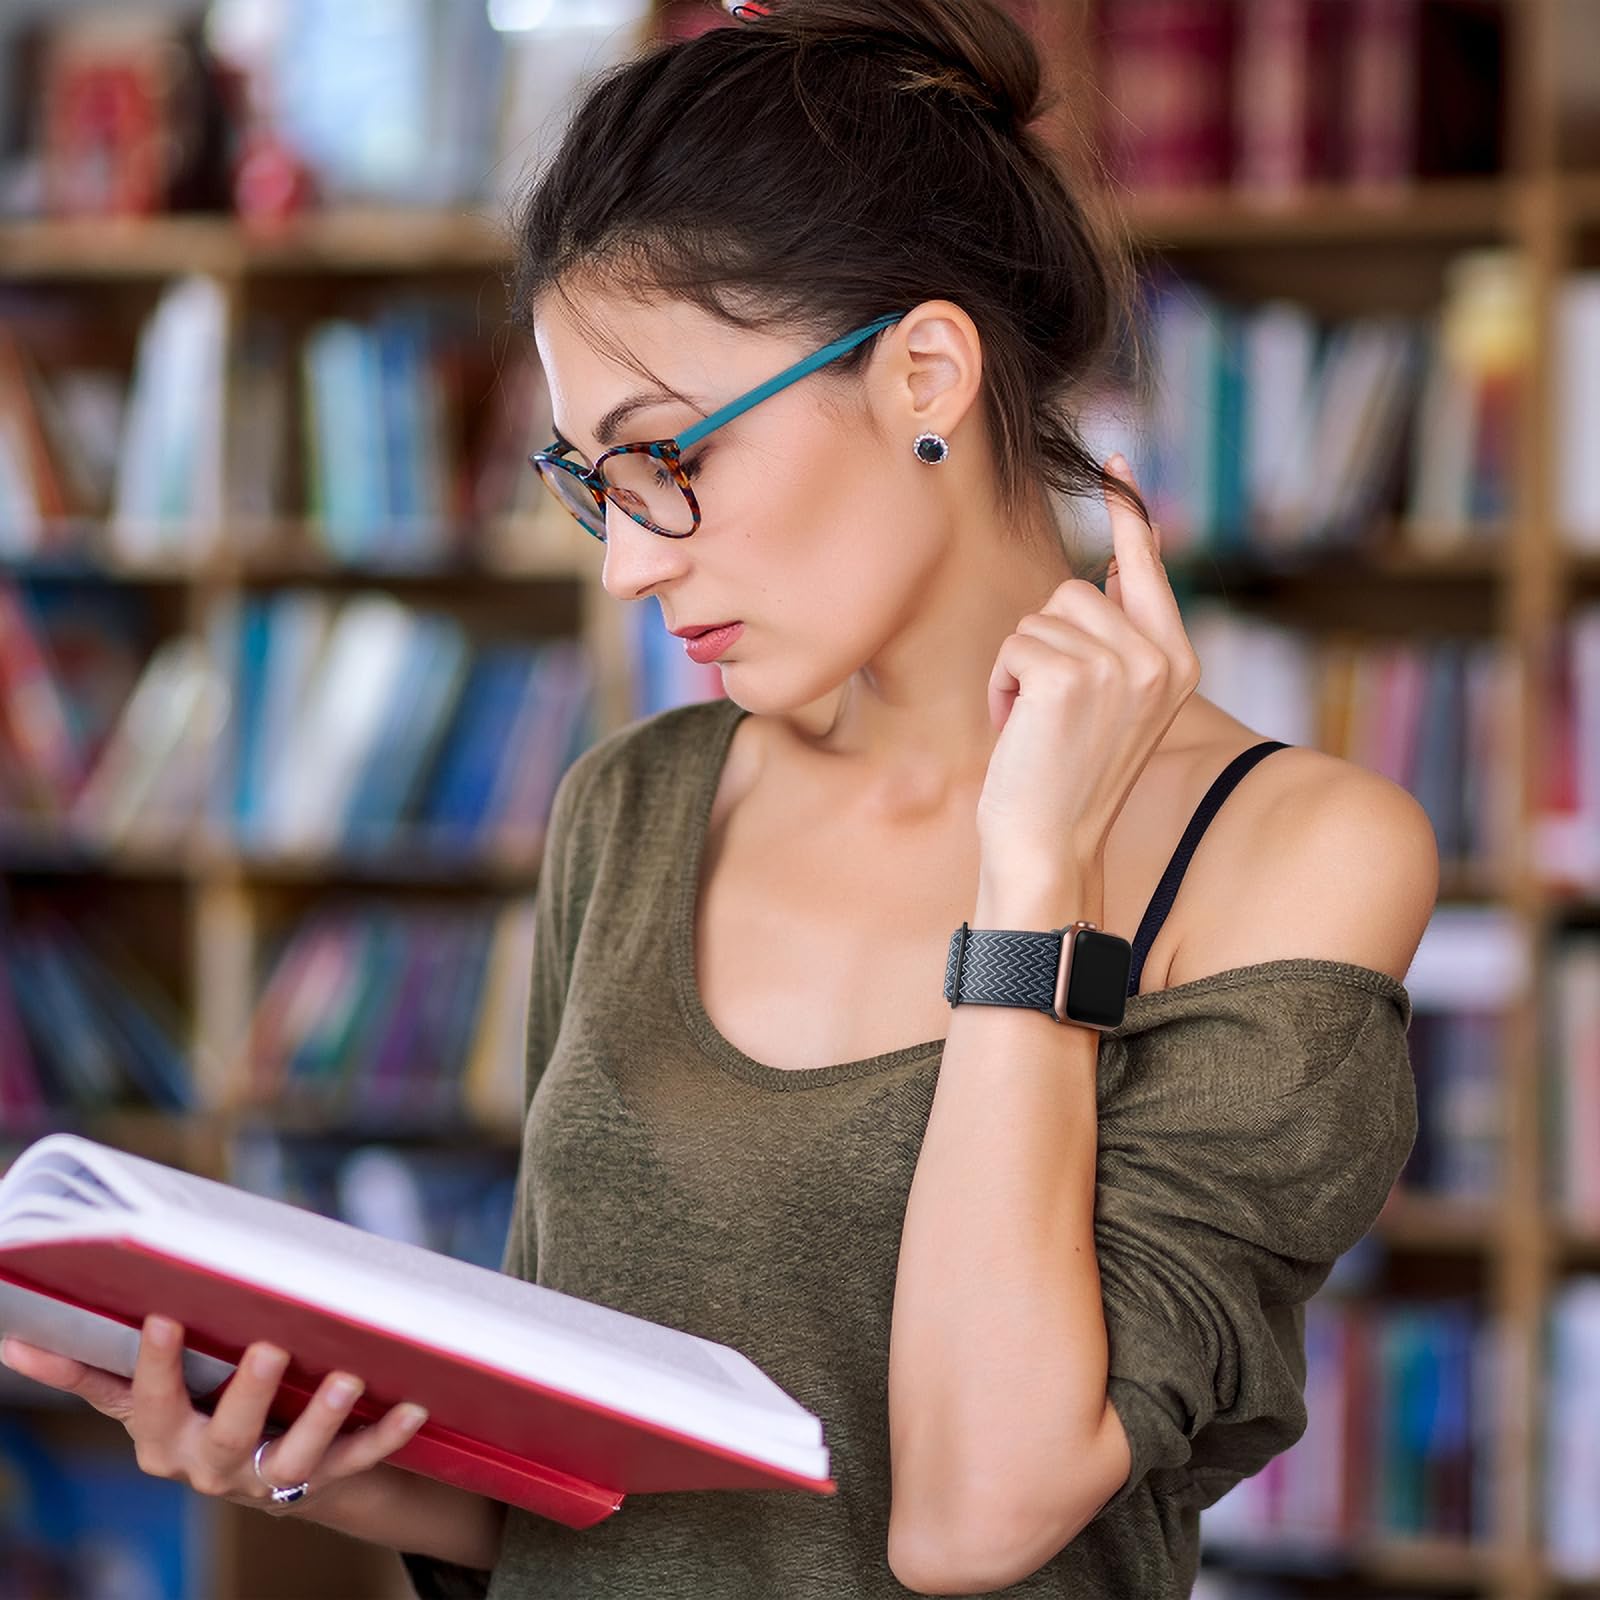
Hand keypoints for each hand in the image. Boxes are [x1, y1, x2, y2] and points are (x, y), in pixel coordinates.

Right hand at [0, 1316, 428, 1515]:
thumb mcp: (144, 1396)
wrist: (260, 1474)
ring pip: (298, 1456)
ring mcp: (269, 1478)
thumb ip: (91, 1371)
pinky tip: (416, 1404)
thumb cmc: (195, 1408)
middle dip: (248, 1394)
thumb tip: (16, 1339)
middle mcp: (212, 1467)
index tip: (164, 1313)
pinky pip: (359, 1462)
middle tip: (272, 1347)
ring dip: (325, 1417)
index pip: (148, 1403)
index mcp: (162, 1440)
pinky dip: (388, 1434)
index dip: (155, 1363)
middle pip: (226, 1436)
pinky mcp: (323, 1480)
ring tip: (349, 1377)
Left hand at [978, 454, 1199, 886]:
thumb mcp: (1111, 703)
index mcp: (1177, 662)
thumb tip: (1108, 570)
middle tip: (1049, 709)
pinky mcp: (1070, 675)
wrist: (1050, 844)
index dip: (1129, 515)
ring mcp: (1120, 665)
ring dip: (1020, 665)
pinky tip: (1018, 729)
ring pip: (1039, 616)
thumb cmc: (1066, 777)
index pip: (1147, 569)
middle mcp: (1159, 658)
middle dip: (1044, 641)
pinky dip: (1002, 684)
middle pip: (1073, 589)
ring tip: (1036, 723)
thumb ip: (1119, 637)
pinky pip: (1014, 644)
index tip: (1116, 463)